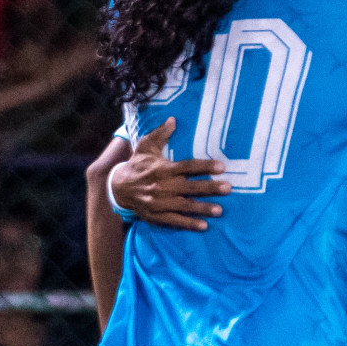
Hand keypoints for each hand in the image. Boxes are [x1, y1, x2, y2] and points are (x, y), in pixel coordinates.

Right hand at [113, 118, 229, 230]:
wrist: (118, 188)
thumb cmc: (137, 165)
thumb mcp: (145, 146)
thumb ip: (160, 134)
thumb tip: (173, 119)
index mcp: (163, 169)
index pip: (187, 167)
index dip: (205, 167)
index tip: (222, 167)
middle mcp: (163, 186)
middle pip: (190, 187)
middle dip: (210, 188)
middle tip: (228, 188)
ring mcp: (160, 202)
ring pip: (185, 206)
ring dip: (203, 208)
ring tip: (219, 210)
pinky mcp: (156, 215)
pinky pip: (174, 220)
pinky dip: (188, 224)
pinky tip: (203, 226)